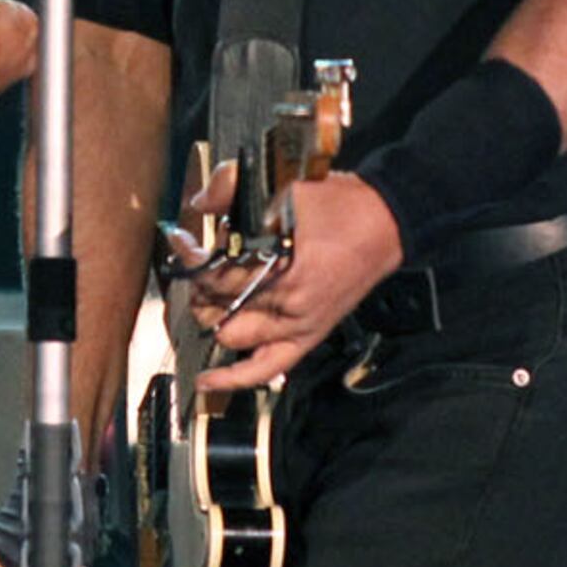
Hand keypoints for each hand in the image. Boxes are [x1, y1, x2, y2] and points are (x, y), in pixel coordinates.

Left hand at [181, 165, 406, 394]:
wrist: (387, 224)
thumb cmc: (340, 204)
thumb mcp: (284, 184)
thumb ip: (232, 185)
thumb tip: (198, 203)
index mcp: (280, 262)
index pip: (214, 272)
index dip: (189, 256)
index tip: (180, 241)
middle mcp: (286, 300)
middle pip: (217, 306)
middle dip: (197, 285)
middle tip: (195, 265)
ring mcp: (296, 324)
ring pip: (232, 336)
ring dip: (211, 320)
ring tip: (204, 300)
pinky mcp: (307, 337)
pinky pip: (265, 368)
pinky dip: (234, 379)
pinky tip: (206, 381)